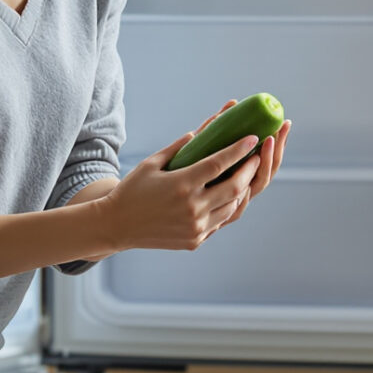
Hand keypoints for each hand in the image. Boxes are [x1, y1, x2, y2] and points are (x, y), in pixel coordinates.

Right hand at [95, 105, 284, 253]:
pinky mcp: (195, 240)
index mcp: (181, 184)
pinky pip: (219, 222)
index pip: (219, 163)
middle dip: (249, 170)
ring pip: (232, 207)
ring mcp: (195, 227)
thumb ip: (178, 148)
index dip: (239, 150)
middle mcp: (192, 207)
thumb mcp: (151, 163)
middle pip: (234, 186)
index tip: (252, 138)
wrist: (116, 226)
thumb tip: (199, 132)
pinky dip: (227, 208)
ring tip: (245, 176)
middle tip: (256, 157)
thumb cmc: (132, 190)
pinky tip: (228, 196)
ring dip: (242, 190)